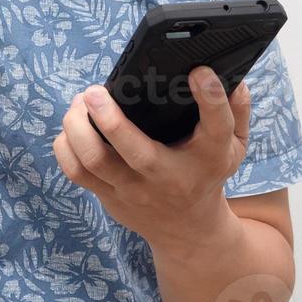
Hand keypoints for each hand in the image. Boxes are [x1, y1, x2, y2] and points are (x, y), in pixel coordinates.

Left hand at [52, 66, 249, 250]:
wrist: (188, 230)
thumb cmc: (206, 174)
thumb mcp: (233, 147)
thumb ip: (236, 112)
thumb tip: (234, 79)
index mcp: (207, 157)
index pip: (216, 126)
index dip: (211, 97)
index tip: (198, 72)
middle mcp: (169, 176)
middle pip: (136, 152)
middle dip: (110, 118)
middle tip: (95, 91)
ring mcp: (134, 190)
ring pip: (93, 161)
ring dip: (77, 127)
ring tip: (79, 103)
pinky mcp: (109, 197)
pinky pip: (76, 172)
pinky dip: (65, 145)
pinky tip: (72, 125)